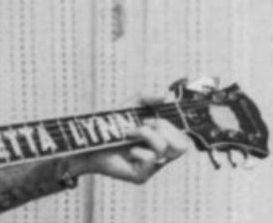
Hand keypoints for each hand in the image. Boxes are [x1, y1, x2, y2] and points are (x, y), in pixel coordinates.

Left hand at [68, 97, 189, 184]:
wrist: (88, 142)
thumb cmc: (109, 126)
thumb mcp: (129, 106)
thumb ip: (147, 99)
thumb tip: (166, 96)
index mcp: (161, 140)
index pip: (183, 138)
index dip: (175, 126)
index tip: (152, 117)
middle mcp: (159, 155)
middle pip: (182, 145)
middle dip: (163, 128)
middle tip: (143, 124)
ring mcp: (152, 167)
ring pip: (164, 148)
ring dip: (145, 133)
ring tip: (128, 133)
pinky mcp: (141, 175)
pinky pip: (151, 159)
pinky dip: (138, 149)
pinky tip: (127, 150)